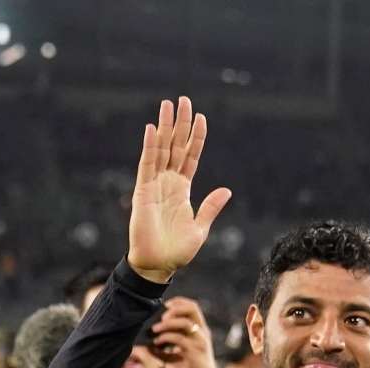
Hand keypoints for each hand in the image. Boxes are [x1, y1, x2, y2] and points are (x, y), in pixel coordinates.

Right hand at [126, 97, 232, 284]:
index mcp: (183, 190)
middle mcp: (168, 182)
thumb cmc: (177, 251)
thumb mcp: (200, 228)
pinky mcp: (142, 191)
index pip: (190, 157)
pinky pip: (147, 165)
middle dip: (180, 123)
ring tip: (167, 105)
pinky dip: (149, 147)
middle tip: (183, 100)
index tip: (201, 117)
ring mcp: (155, 185)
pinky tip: (151, 129)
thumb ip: (210, 207)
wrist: (158, 265)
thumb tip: (226, 190)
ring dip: (164, 127)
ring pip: (160, 149)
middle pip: (175, 146)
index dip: (196, 137)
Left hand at [152, 297, 229, 367]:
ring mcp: (200, 341)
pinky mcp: (196, 352)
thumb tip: (147, 345)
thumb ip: (162, 351)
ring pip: (184, 323)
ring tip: (154, 329)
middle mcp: (202, 332)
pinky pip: (180, 339)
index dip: (177, 303)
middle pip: (192, 308)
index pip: (192, 307)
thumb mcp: (173, 358)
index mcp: (199, 330)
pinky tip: (157, 343)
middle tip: (160, 317)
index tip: (163, 308)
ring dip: (167, 324)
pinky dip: (166, 338)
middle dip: (174, 309)